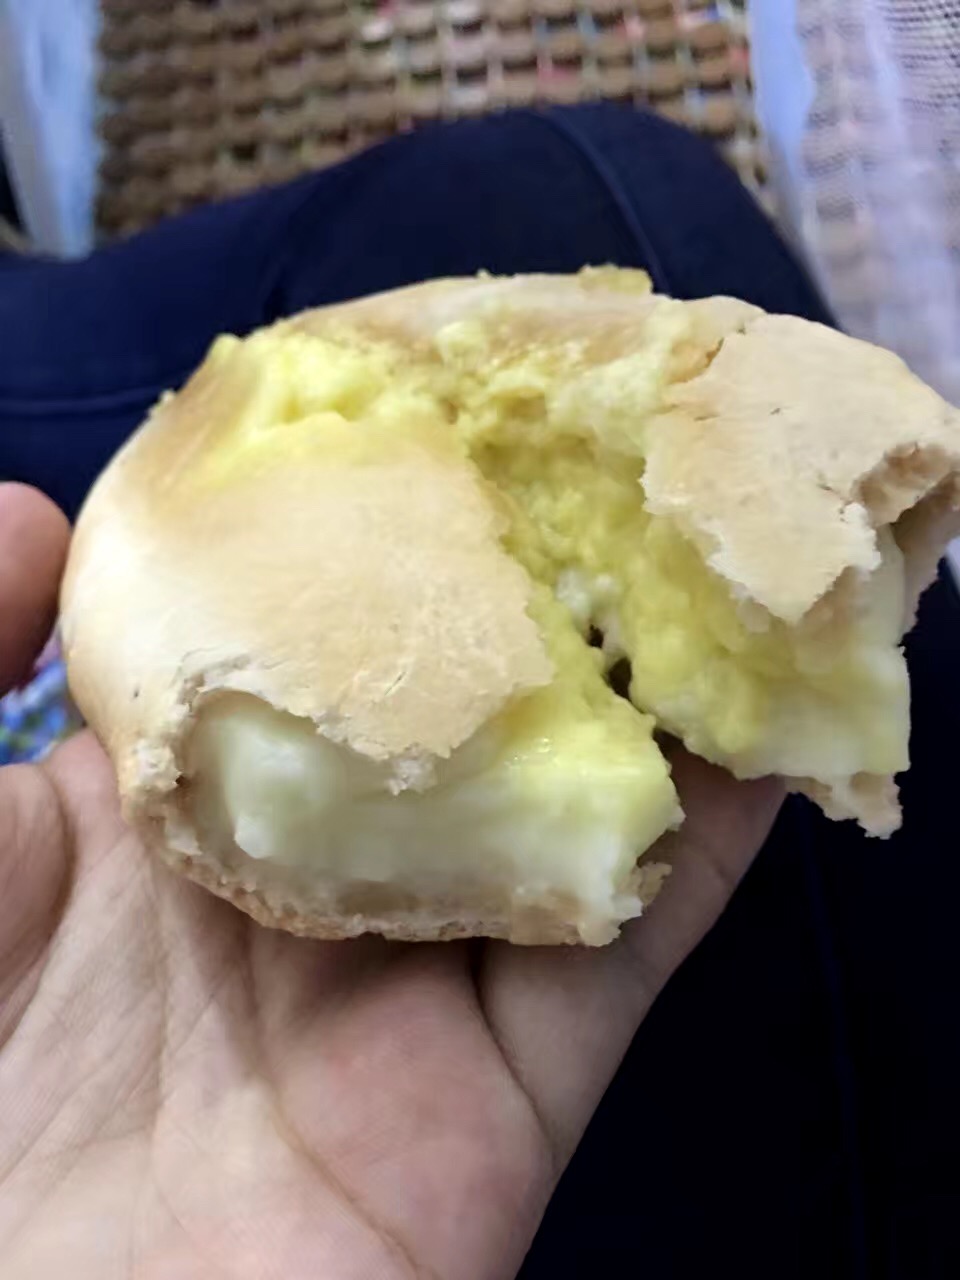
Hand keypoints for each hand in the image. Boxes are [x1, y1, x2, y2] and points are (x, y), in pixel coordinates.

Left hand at [0, 482, 780, 1279]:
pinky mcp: (500, 1100)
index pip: (304, 644)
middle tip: (623, 463)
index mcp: (179, 813)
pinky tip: (761, 741)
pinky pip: (616, 957)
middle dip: (536, 603)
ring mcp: (415, 989)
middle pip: (452, 721)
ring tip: (721, 568)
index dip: (373, 536)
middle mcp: (313, 883)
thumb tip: (42, 506)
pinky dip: (697, 854)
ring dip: (648, 709)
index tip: (450, 414)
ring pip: (558, 819)